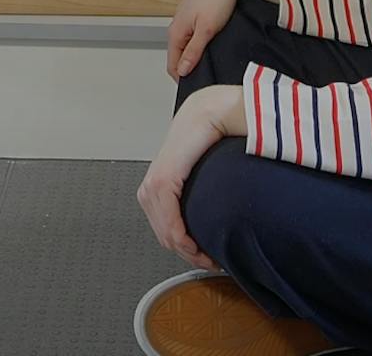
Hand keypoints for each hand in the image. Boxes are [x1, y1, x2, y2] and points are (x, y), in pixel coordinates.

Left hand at [137, 85, 243, 269]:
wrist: (214, 110)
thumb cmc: (214, 135)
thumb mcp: (205, 169)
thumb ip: (203, 188)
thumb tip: (219, 211)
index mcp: (160, 182)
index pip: (164, 226)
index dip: (184, 247)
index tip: (206, 257)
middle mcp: (152, 185)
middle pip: (164, 234)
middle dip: (187, 253)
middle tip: (211, 262)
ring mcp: (154, 183)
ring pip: (166, 233)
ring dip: (187, 251)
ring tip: (209, 257)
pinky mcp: (163, 180)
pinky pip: (169, 222)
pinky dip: (181, 239)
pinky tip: (196, 247)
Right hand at [166, 0, 263, 78]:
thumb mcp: (206, 31)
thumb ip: (192, 52)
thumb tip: (181, 70)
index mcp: (175, 30)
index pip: (172, 64)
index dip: (182, 78)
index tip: (196, 85)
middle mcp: (177, 24)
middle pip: (178, 55)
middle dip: (188, 66)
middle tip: (206, 75)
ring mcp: (186, 18)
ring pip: (186, 44)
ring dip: (194, 54)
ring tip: (210, 60)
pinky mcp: (196, 13)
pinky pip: (193, 35)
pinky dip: (199, 43)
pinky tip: (211, 44)